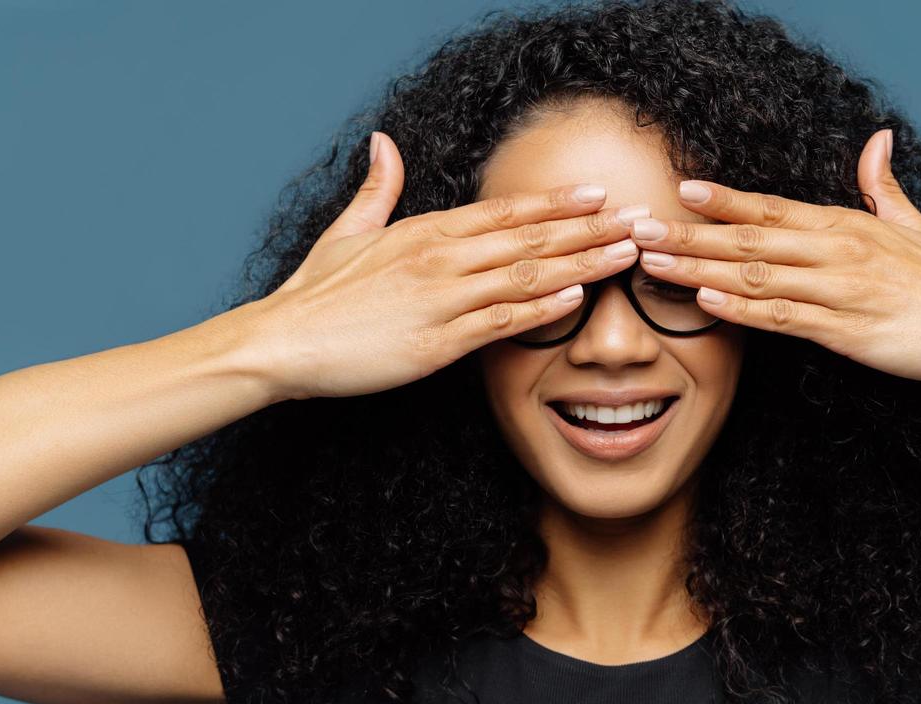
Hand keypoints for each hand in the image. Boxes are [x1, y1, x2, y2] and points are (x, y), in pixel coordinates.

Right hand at [244, 131, 643, 399]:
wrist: (282, 343)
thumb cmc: (315, 295)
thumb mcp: (347, 232)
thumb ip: (376, 189)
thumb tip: (383, 143)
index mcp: (424, 231)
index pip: (504, 211)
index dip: (555, 202)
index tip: (598, 194)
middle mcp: (440, 258)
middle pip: (529, 237)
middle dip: (589, 229)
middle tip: (638, 221)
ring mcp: (440, 300)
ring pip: (525, 275)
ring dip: (582, 263)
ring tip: (625, 255)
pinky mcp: (436, 343)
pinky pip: (499, 322)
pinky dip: (540, 310)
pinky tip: (576, 298)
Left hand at [628, 129, 920, 387]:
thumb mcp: (914, 226)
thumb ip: (883, 186)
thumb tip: (878, 140)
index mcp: (847, 226)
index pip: (773, 207)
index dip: (725, 199)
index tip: (681, 190)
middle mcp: (837, 252)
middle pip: (750, 238)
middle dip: (691, 233)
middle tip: (640, 228)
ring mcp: (839, 291)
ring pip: (756, 276)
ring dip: (699, 268)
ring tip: (654, 261)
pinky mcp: (845, 332)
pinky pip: (783, 318)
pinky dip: (741, 309)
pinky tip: (705, 300)